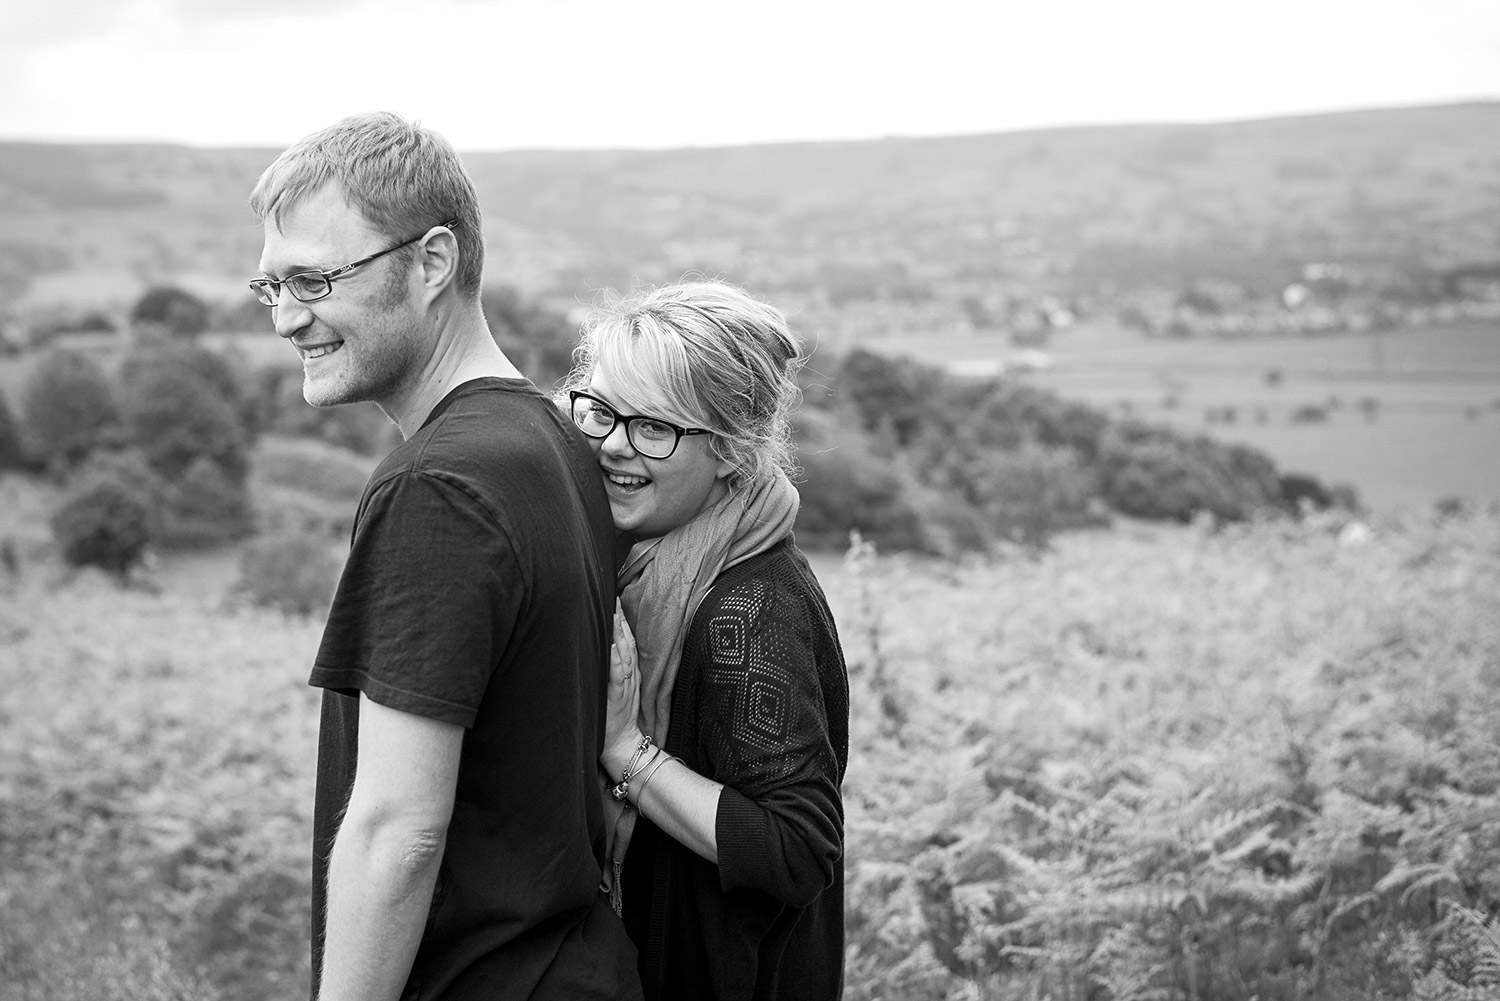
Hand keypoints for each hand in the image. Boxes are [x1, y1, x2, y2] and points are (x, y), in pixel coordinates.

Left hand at [602, 601, 644, 777]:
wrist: (623, 744)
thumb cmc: (615, 719)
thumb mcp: (617, 691)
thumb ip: (613, 672)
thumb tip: (603, 652)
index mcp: (630, 673)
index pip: (628, 641)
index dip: (622, 621)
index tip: (615, 601)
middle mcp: (629, 675)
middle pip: (627, 641)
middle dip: (620, 619)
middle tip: (613, 596)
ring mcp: (624, 684)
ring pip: (623, 652)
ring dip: (617, 632)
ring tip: (611, 611)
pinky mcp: (616, 695)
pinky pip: (616, 673)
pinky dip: (613, 657)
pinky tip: (609, 644)